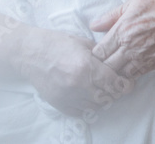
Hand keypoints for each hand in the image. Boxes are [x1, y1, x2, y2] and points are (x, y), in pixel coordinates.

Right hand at [13, 27, 132, 116]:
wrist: (29, 52)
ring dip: (100, 99)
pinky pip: (81, 112)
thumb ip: (101, 55)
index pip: (115, 84)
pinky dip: (86, 105)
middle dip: (112, 91)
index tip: (125, 82)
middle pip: (108, 98)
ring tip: (95, 87)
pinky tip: (83, 93)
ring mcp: (68, 97)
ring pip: (96, 107)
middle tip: (110, 83)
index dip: (123, 84)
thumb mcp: (82, 42)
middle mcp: (79, 84)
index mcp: (86, 66)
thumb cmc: (55, 43)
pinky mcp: (60, 104)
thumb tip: (117, 66)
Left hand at [89, 0, 154, 78]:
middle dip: (101, 67)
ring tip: (113, 70)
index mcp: (121, 31)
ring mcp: (141, 58)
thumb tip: (93, 25)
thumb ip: (110, 17)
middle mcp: (129, 47)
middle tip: (100, 65)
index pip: (99, 52)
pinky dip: (128, 76)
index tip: (94, 54)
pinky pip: (135, 76)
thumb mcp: (130, 5)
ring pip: (120, 74)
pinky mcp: (153, 64)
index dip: (94, 56)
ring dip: (114, 73)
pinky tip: (126, 71)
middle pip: (107, 66)